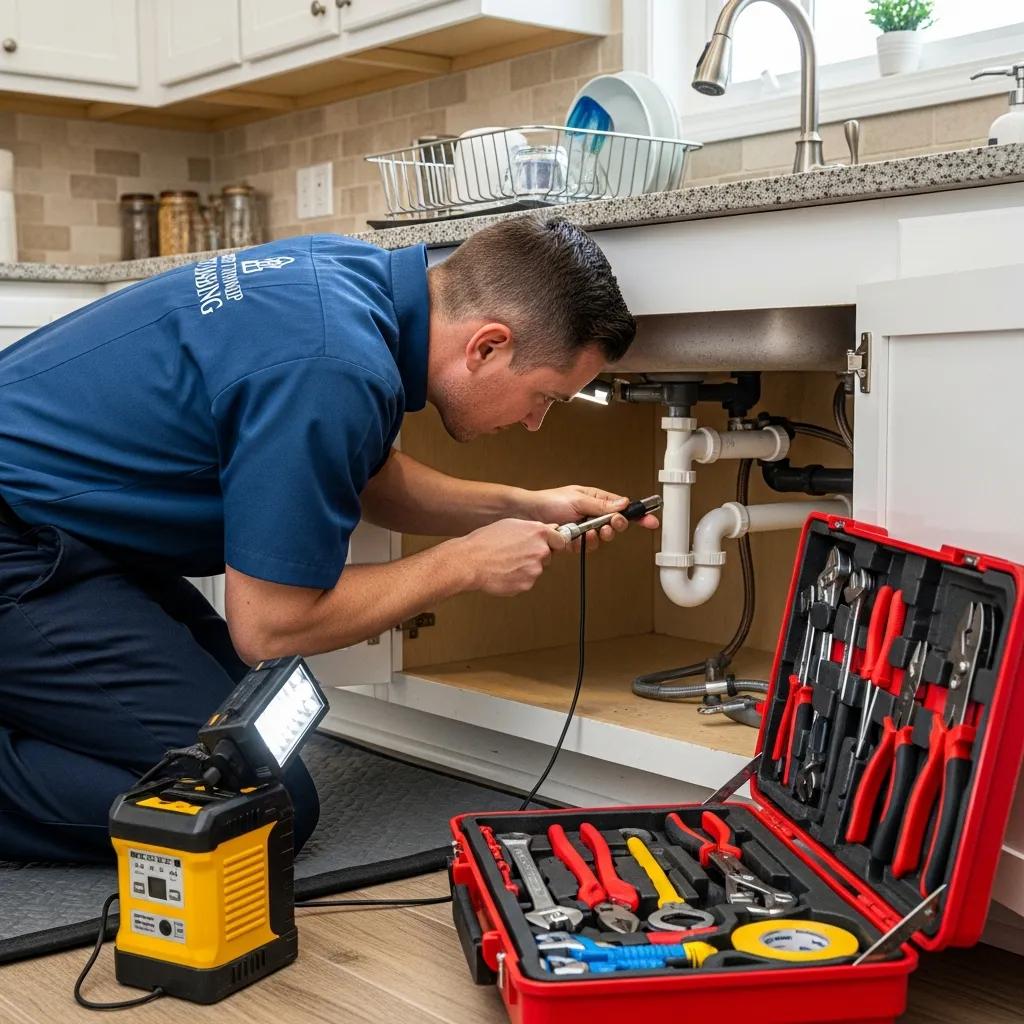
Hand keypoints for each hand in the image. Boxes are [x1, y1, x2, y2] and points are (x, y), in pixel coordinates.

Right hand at [455, 518, 566, 596]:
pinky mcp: (527, 584)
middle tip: (517, 554)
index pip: (560, 540)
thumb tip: (549, 529)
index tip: (549, 546)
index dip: (552, 543)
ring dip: (526, 568)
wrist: (471, 561)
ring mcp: (535, 569)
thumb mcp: (511, 524)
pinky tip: (505, 571)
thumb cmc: (485, 542)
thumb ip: (533, 528)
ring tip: (507, 562)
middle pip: (548, 556)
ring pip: (536, 570)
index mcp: (538, 533)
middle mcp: (540, 550)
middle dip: (536, 556)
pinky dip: (518, 579)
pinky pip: (526, 581)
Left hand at [528, 485, 659, 552]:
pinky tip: (574, 539)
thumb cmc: (549, 501)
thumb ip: (602, 505)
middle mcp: (592, 514)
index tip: (650, 521)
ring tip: (588, 532)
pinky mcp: (574, 541)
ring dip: (597, 537)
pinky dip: (581, 544)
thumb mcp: (578, 500)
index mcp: (596, 500)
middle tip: (609, 525)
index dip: (637, 515)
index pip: (622, 507)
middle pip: (615, 525)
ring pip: (601, 539)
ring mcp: (584, 529)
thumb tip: (623, 504)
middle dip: (613, 527)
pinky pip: (585, 547)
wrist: (528, 515)